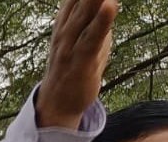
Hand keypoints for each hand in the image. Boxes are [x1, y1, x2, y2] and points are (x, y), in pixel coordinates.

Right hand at [35, 0, 117, 128]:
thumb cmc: (74, 73)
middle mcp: (64, 31)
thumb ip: (99, 23)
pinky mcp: (80, 62)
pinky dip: (101, 22)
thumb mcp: (88, 41)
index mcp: (64, 24)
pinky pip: (92, 39)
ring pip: (85, 15)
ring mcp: (70, 46)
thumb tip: (110, 6)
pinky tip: (110, 5)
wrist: (57, 106)